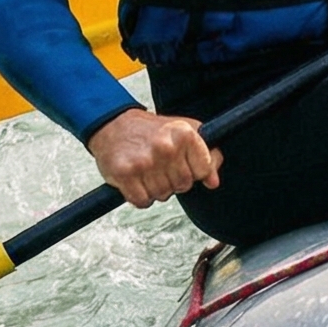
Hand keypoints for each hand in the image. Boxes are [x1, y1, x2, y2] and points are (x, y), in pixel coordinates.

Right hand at [89, 108, 219, 208]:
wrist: (115, 125)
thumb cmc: (154, 131)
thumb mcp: (187, 132)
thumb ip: (208, 155)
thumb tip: (213, 182)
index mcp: (185, 134)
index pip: (203, 171)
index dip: (194, 172)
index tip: (183, 164)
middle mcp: (166, 147)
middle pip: (183, 185)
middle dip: (174, 181)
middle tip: (161, 167)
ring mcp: (144, 161)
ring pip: (162, 195)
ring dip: (156, 189)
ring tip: (148, 171)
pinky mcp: (124, 174)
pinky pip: (142, 201)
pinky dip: (140, 196)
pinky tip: (136, 180)